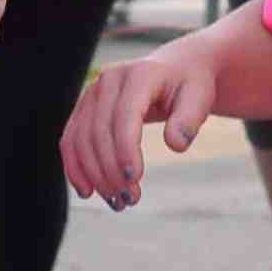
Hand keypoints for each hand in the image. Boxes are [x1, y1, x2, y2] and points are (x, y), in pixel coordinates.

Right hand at [66, 41, 230, 209]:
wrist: (176, 68)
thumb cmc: (191, 85)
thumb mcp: (200, 97)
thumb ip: (190, 119)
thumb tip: (175, 144)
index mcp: (140, 74)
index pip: (125, 116)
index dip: (125, 150)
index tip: (134, 180)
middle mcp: (109, 79)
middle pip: (99, 132)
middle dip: (111, 171)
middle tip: (130, 201)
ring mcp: (92, 92)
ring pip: (80, 138)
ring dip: (94, 175)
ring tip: (116, 202)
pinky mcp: (85, 107)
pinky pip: (71, 139)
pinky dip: (75, 167)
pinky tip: (87, 191)